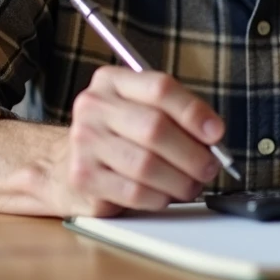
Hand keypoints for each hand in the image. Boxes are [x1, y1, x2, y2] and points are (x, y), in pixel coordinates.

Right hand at [45, 67, 225, 216]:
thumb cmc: (117, 136)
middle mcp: (93, 107)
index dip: (194, 111)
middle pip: (155, 128)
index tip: (216, 132)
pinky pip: (134, 192)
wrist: (63, 164)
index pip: (160, 88)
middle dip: (192, 153)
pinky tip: (164, 195)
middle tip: (209, 167)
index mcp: (112, 82)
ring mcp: (84, 143)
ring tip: (190, 185)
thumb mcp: (141, 110)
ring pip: (147, 165)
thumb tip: (213, 138)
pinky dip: (159, 197)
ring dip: (179, 180)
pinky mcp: (83, 178)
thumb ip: (176, 116)